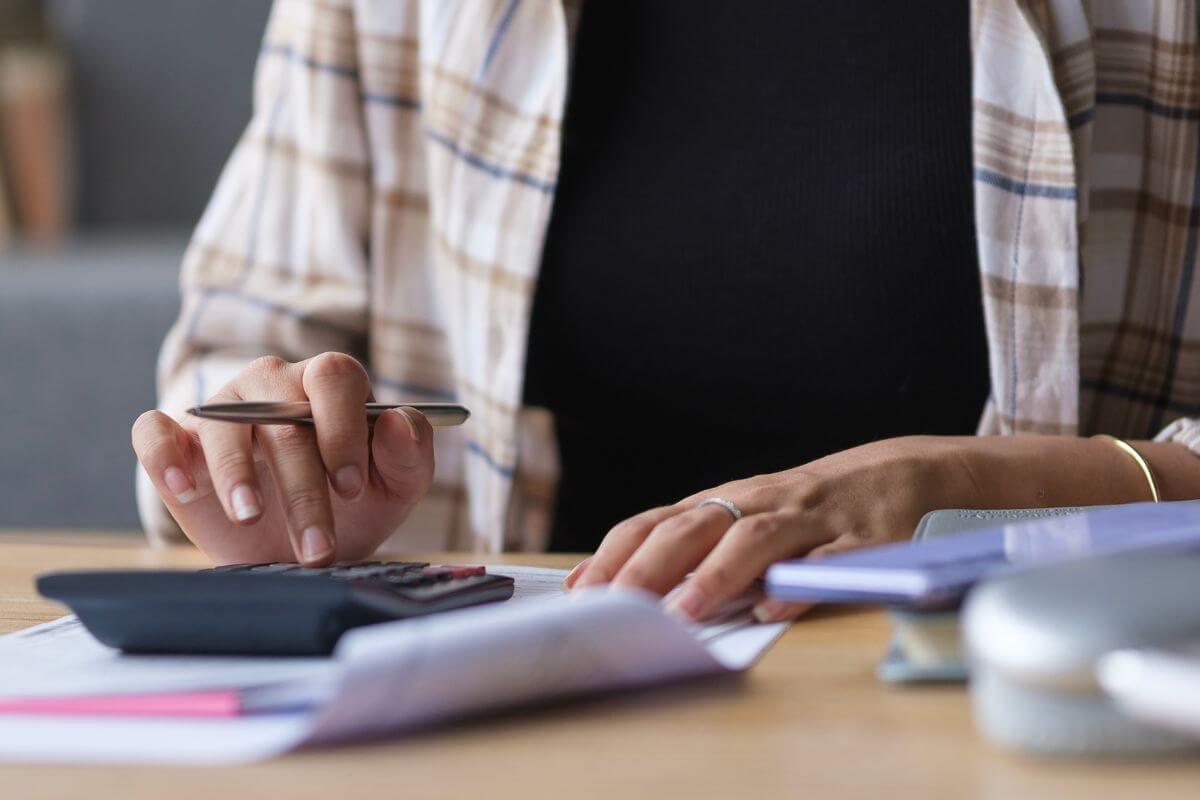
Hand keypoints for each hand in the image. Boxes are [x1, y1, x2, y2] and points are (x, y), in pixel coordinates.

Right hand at [132, 353, 433, 565]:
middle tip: (316, 545)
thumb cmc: (353, 504)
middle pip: (281, 414)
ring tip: (251, 515)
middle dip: (302, 487)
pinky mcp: (175, 442)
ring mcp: (221, 408)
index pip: (334, 377)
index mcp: (329, 384)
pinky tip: (185, 486)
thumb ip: (410, 453)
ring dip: (238, 473)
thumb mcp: (397, 487)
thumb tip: (397, 421)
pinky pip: (154, 431)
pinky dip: (163, 453)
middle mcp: (272, 385)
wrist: (301, 545)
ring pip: (221, 421)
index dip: (343, 429)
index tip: (350, 487)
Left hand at [564, 436, 977, 621]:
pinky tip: (770, 613)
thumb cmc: (809, 508)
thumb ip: (700, 550)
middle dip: (647, 567)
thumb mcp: (750, 519)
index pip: (657, 521)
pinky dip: (794, 587)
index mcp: (726, 502)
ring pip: (753, 540)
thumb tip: (632, 591)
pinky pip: (824, 564)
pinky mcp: (858, 543)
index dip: (615, 554)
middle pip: (693, 527)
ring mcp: (808, 522)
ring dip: (713, 577)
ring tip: (682, 616)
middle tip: (613, 606)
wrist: (900, 474)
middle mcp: (758, 504)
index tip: (581, 591)